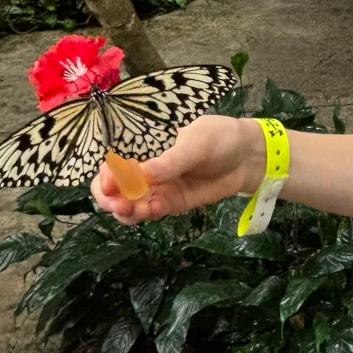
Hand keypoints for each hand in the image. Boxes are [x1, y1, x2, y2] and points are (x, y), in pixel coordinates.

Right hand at [90, 115, 264, 223]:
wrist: (247, 156)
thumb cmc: (218, 138)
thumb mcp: (195, 144)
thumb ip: (169, 161)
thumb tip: (141, 175)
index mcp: (143, 146)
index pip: (112, 161)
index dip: (105, 174)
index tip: (109, 184)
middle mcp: (143, 168)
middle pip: (112, 188)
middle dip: (109, 198)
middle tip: (119, 204)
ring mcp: (156, 187)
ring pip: (128, 205)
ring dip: (125, 211)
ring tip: (133, 211)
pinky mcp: (171, 202)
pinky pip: (151, 211)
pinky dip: (147, 214)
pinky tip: (154, 210)